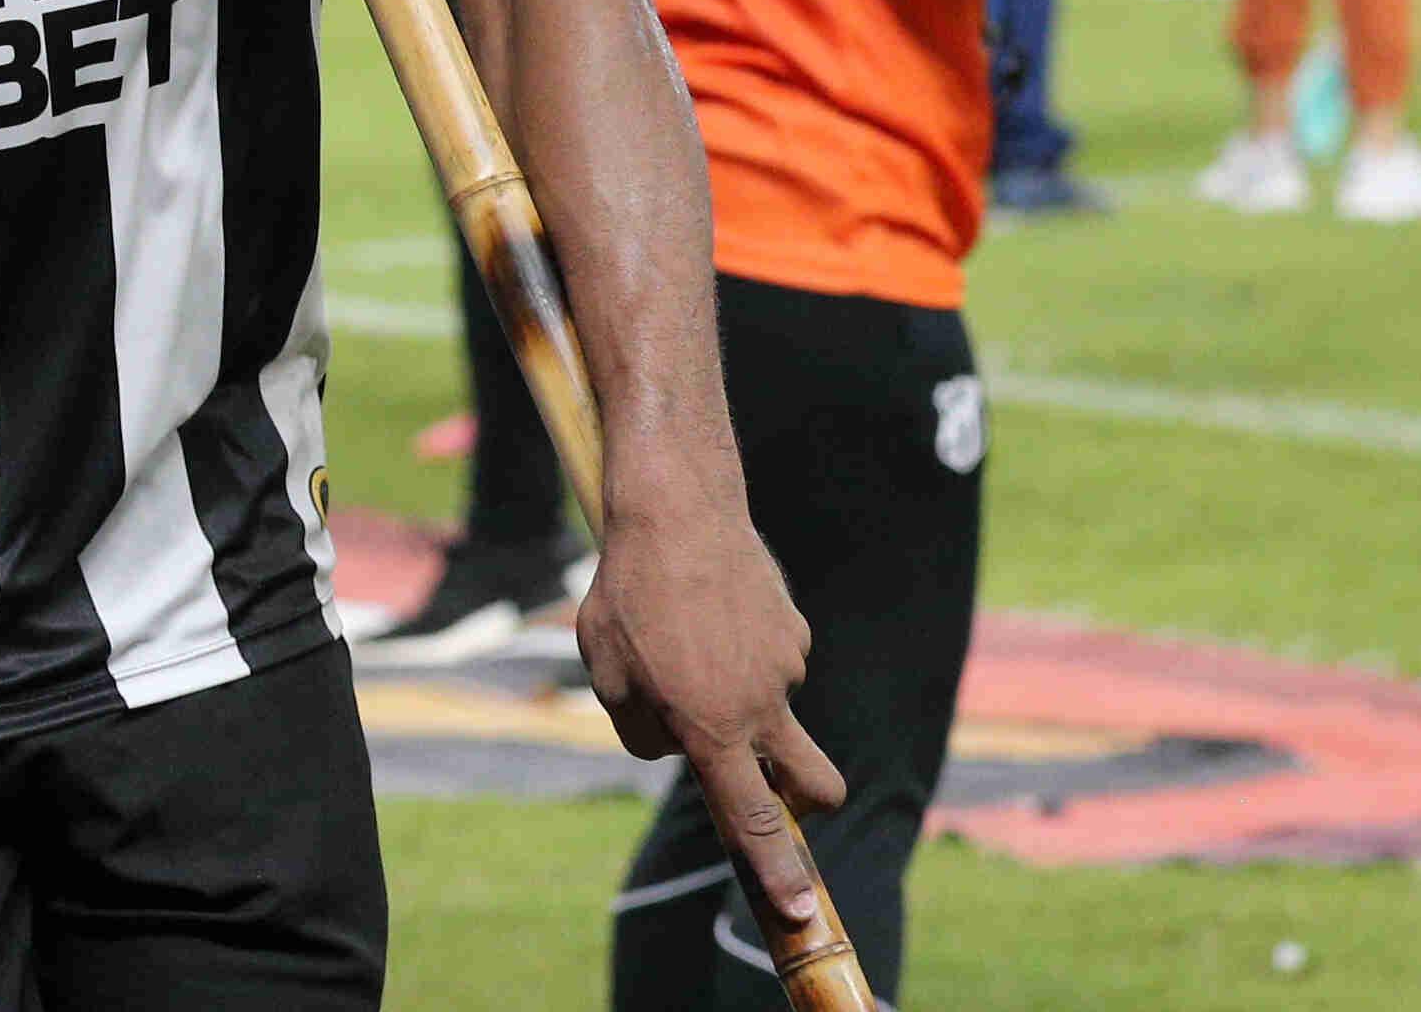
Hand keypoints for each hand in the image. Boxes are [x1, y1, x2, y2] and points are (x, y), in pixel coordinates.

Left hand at [576, 502, 845, 962]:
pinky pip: (768, 657)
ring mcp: (787, 664)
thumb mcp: (608, 673)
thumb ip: (642, 731)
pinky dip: (742, 649)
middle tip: (768, 783)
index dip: (777, 872)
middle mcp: (762, 704)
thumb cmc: (628, 594)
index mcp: (713, 726)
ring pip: (769, 704)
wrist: (676, 507)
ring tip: (681, 632)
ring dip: (735, 691)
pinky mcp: (794, 627)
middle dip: (804, 802)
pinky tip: (705, 607)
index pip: (753, 819)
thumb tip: (676, 747)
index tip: (802, 912)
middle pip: (813, 782)